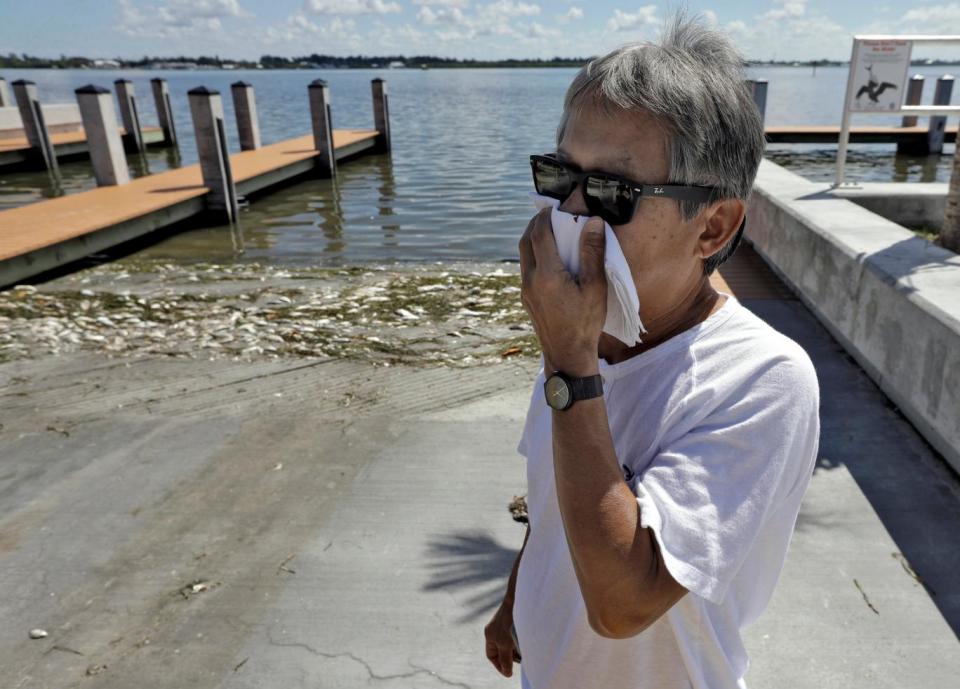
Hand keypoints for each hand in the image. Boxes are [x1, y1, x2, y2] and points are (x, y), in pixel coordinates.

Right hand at [484, 600, 520, 677]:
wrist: (520, 599)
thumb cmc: (510, 621)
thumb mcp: (506, 644)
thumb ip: (506, 660)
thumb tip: (507, 673)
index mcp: (490, 634)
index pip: (491, 655)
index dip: (499, 665)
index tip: (509, 671)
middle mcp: (496, 629)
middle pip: (501, 650)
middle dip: (510, 657)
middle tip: (520, 661)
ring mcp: (505, 624)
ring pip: (510, 642)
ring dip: (517, 649)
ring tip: (525, 652)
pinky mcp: (514, 620)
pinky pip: (516, 635)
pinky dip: (521, 641)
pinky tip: (528, 642)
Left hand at [518, 208, 606, 376]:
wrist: (567, 355)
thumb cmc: (586, 323)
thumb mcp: (595, 287)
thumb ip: (592, 253)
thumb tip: (593, 222)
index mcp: (547, 275)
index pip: (540, 234)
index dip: (545, 217)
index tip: (554, 207)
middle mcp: (530, 280)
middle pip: (525, 242)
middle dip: (535, 225)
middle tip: (548, 215)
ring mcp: (525, 291)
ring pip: (523, 256)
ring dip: (533, 240)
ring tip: (550, 233)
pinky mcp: (526, 300)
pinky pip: (526, 270)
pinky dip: (534, 256)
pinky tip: (549, 259)